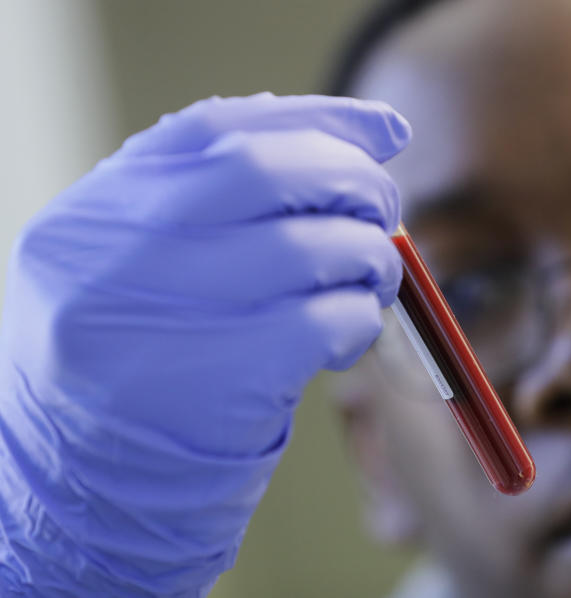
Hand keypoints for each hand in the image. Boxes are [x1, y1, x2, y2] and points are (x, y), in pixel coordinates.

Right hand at [0, 93, 409, 595]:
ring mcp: (157, 321)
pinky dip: (360, 319)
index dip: (318, 119)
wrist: (90, 494)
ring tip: (372, 281)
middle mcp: (112, 256)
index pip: (219, 129)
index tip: (386, 131)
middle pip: (267, 171)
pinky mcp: (215, 383)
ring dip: (369, 257)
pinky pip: (324, 323)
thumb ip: (220, 212)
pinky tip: (351, 335)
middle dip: (353, 180)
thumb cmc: (142, 368)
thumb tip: (351, 151)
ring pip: (308, 247)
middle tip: (386, 210)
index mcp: (95, 214)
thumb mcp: (142, 274)